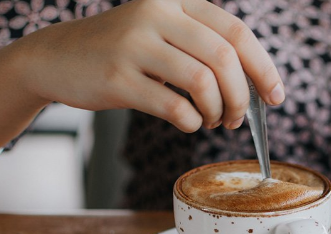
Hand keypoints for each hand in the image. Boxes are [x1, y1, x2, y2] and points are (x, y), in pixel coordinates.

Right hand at [14, 0, 283, 131]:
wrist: (56, 57)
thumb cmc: (122, 51)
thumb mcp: (161, 31)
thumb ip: (202, 46)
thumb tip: (255, 88)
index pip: (236, 32)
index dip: (263, 68)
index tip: (275, 97)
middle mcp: (156, 13)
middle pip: (224, 57)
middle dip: (242, 97)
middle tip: (238, 118)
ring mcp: (135, 44)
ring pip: (203, 82)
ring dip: (218, 111)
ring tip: (213, 121)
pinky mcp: (118, 77)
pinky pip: (174, 106)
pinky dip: (191, 122)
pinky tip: (188, 123)